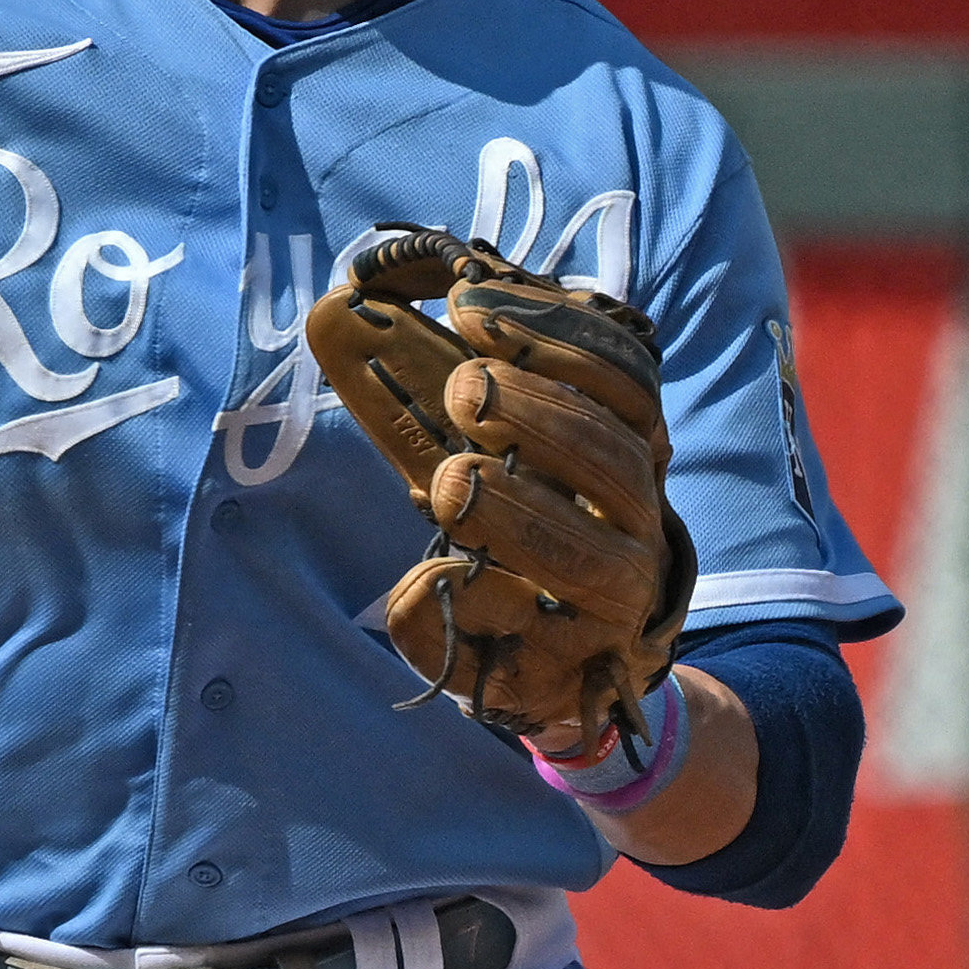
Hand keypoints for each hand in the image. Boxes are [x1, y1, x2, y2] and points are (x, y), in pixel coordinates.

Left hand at [305, 232, 692, 754]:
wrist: (554, 665)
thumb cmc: (510, 531)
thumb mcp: (469, 449)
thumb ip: (418, 387)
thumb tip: (335, 311)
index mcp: (623, 449)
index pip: (624, 379)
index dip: (556, 336)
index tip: (471, 303)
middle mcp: (632, 520)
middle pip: (618, 459)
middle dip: (544, 414)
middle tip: (469, 388)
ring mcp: (607, 600)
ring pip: (588, 555)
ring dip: (519, 510)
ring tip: (452, 481)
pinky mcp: (561, 666)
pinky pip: (525, 640)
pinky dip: (475, 606)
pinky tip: (430, 578)